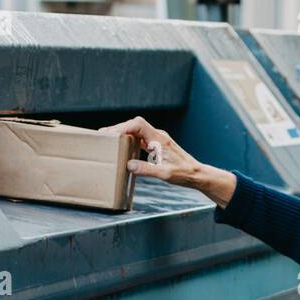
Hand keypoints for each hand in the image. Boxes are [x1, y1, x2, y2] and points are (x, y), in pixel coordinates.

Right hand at [98, 118, 236, 205]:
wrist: (196, 174)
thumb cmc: (183, 174)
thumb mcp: (165, 174)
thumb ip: (147, 170)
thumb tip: (129, 166)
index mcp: (159, 139)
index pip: (138, 124)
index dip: (123, 126)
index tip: (111, 134)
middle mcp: (157, 136)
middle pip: (135, 125)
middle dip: (119, 128)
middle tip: (104, 136)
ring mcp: (157, 140)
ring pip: (137, 131)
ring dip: (124, 134)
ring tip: (110, 140)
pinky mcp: (157, 146)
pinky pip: (141, 139)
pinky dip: (130, 140)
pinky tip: (123, 147)